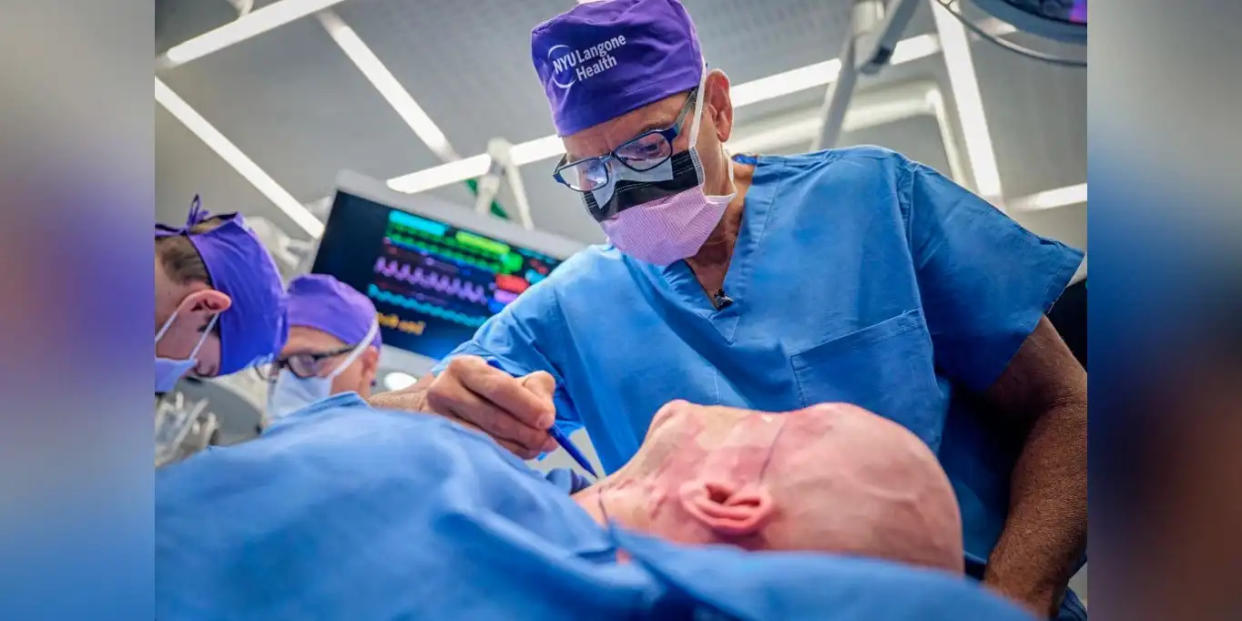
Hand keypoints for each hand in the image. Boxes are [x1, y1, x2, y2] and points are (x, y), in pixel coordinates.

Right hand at [373, 355, 557, 458]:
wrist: (444, 405)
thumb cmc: (485, 392)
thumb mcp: (513, 379)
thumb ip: (536, 389)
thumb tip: (547, 416)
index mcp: (464, 368)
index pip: (500, 388)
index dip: (527, 406)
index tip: (549, 420)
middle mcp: (445, 391)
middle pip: (493, 418)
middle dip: (527, 432)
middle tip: (548, 442)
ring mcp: (438, 419)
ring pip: (486, 440)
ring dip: (518, 448)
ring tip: (536, 448)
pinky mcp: (439, 443)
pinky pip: (477, 453)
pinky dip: (502, 456)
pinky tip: (516, 455)